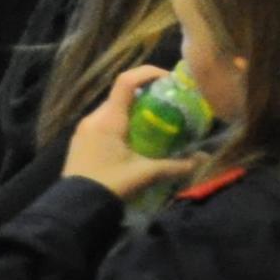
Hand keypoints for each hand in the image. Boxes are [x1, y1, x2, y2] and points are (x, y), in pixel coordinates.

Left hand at [60, 67, 197, 200]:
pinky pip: (105, 122)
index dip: (149, 73)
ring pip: (114, 108)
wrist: (75, 207)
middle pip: (122, 94)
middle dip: (147, 95)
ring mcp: (84, 129)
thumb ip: (177, 165)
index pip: (127, 81)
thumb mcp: (147, 174)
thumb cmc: (111, 183)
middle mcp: (94, 118)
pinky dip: (123, 122)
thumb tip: (204, 159)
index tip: (170, 80)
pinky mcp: (81, 141)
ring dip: (134, 110)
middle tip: (169, 106)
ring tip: (155, 125)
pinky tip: (135, 141)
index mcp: (109, 119)